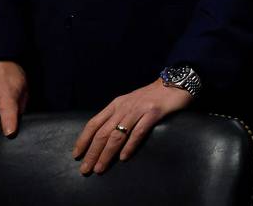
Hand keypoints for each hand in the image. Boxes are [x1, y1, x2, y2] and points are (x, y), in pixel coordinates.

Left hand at [72, 79, 193, 174]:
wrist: (176, 83)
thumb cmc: (152, 96)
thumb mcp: (130, 103)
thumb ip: (119, 116)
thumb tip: (104, 137)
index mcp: (116, 104)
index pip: (94, 123)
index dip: (83, 140)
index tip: (76, 155)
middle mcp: (124, 107)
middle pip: (103, 132)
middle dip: (92, 152)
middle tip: (85, 169)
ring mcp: (139, 109)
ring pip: (117, 134)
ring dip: (107, 153)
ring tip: (100, 167)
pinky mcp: (154, 113)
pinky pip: (138, 132)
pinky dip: (130, 145)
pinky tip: (124, 157)